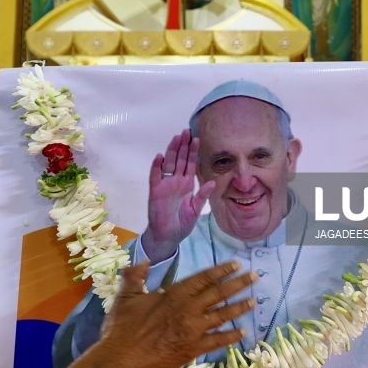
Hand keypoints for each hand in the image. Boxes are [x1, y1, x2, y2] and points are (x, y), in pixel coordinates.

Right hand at [99, 261, 255, 367]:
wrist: (122, 361)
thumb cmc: (123, 328)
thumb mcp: (126, 296)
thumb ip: (135, 275)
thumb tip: (143, 260)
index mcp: (174, 294)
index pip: (203, 279)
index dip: (220, 271)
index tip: (236, 264)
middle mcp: (188, 310)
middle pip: (218, 293)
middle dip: (238, 284)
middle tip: (255, 277)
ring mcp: (193, 330)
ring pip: (222, 315)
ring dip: (239, 307)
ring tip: (253, 301)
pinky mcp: (194, 349)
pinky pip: (218, 341)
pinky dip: (231, 336)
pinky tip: (242, 332)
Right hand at [142, 129, 214, 261]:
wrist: (168, 236)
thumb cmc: (181, 224)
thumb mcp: (195, 209)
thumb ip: (202, 195)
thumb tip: (212, 182)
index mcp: (186, 184)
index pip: (189, 164)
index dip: (192, 151)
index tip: (196, 138)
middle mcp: (175, 181)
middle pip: (179, 159)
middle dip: (182, 145)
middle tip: (186, 131)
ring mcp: (165, 185)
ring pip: (168, 164)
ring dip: (171, 151)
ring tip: (176, 138)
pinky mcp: (155, 191)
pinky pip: (155, 176)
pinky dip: (157, 167)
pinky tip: (160, 157)